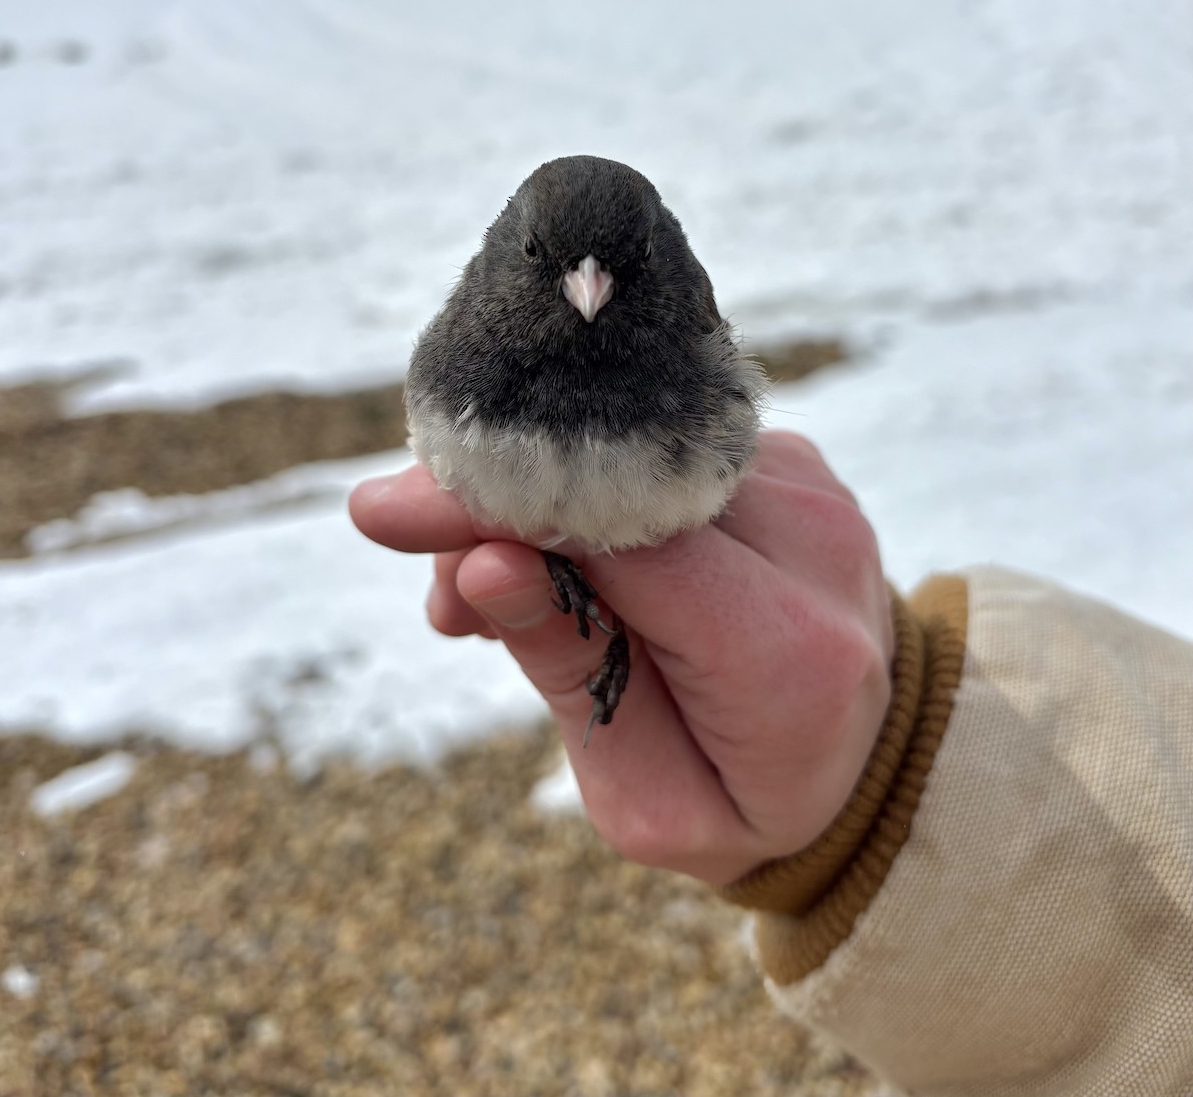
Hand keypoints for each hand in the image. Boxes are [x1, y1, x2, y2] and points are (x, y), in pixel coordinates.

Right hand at [349, 431, 893, 885]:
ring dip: (533, 497)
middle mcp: (813, 541)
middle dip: (494, 493)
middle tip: (412, 543)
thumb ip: (572, 675)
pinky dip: (586, 490)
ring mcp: (806, 485)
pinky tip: (549, 558)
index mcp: (788, 650)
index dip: (498, 513)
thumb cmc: (746, 797)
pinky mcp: (784, 460)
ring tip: (483, 587)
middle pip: (619, 471)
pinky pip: (657, 449)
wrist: (865, 752)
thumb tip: (481, 560)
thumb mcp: (649, 800)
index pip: (622, 541)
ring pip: (628, 448)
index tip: (383, 514)